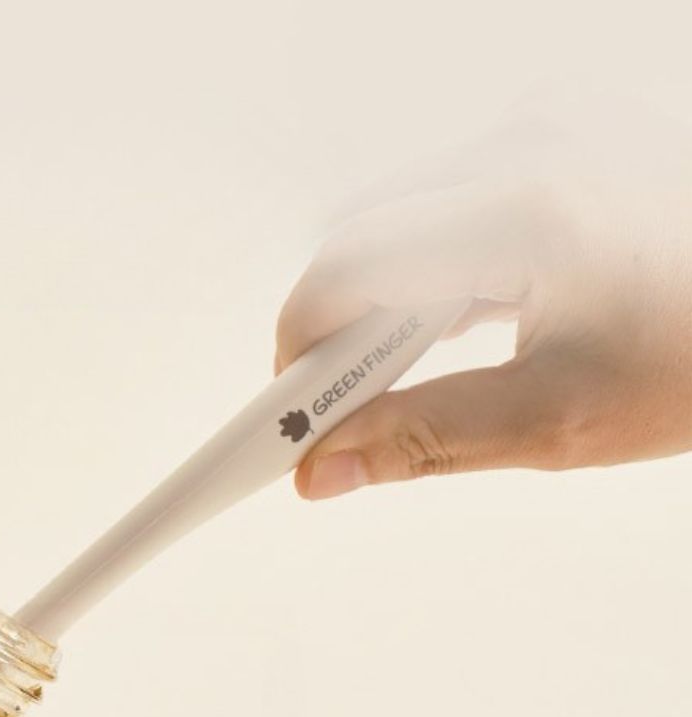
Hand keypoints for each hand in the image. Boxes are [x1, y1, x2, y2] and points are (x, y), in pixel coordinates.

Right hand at [274, 106, 691, 498]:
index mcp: (529, 210)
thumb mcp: (561, 421)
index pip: (345, 275)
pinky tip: (461, 323)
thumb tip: (326, 471)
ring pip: (400, 217)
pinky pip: (450, 199)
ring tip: (415, 375)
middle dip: (336, 335)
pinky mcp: (563, 134)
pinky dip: (432, 270)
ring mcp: (550, 128)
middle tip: (346, 418)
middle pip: (362, 238)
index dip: (292, 359)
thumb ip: (424, 442)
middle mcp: (531, 144)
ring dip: (386, 303)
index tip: (268, 428)